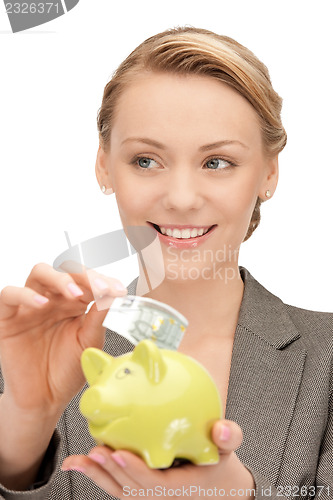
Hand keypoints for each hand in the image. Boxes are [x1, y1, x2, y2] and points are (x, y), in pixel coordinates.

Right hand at [0, 262, 127, 418]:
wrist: (45, 399)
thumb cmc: (66, 371)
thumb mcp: (89, 342)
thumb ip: (99, 317)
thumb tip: (114, 293)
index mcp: (74, 303)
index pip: (87, 280)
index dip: (103, 281)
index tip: (119, 290)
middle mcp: (53, 299)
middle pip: (65, 271)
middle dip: (85, 276)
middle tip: (100, 289)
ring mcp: (30, 306)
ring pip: (39, 273)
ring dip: (59, 278)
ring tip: (75, 294)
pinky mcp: (8, 318)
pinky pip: (9, 295)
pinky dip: (25, 294)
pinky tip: (42, 304)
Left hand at [62, 419, 255, 498]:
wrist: (218, 486)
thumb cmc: (219, 464)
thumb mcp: (228, 450)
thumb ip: (229, 437)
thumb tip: (222, 428)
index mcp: (181, 488)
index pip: (155, 484)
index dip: (135, 470)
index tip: (119, 452)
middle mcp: (162, 497)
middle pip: (131, 489)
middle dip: (111, 471)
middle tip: (95, 451)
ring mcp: (149, 497)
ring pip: (119, 491)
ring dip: (98, 476)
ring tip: (79, 460)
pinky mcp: (140, 491)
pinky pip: (116, 487)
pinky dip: (97, 476)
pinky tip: (79, 463)